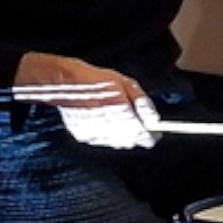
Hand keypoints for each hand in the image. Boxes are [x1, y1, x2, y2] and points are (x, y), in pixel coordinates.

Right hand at [13, 52, 158, 148]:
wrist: (66, 83)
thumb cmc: (97, 80)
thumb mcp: (126, 83)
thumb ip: (143, 103)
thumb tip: (154, 119)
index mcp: (120, 113)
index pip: (142, 135)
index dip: (151, 136)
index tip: (156, 135)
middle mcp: (107, 127)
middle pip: (130, 141)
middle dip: (137, 134)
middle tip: (139, 124)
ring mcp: (94, 134)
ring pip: (116, 142)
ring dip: (122, 135)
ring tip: (118, 117)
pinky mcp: (83, 136)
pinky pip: (102, 140)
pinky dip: (107, 134)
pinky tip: (105, 120)